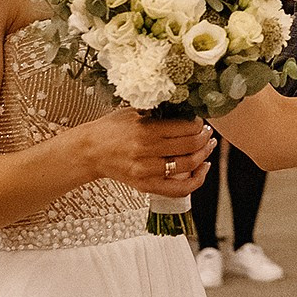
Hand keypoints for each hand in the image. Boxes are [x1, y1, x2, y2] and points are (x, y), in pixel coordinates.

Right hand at [82, 108, 216, 195]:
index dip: (198, 124)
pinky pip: (179, 189)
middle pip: (190, 146)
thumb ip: (158, 110)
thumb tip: (186, 107)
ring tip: (207, 147)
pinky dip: (196, 180)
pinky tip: (203, 168)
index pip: (185, 127)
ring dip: (204, 155)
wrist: (90, 152)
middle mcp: (147, 152)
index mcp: (145, 130)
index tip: (199, 121)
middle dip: (204, 138)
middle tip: (207, 133)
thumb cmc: (110, 129)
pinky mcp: (146, 186)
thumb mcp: (133, 111)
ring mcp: (147, 172)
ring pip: (188, 166)